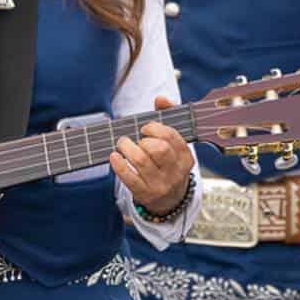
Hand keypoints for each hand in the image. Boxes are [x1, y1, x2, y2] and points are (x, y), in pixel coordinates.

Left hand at [110, 96, 194, 215]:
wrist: (169, 201)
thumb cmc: (167, 164)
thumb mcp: (173, 145)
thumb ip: (167, 117)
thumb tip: (161, 98)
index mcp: (185, 157)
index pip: (172, 137)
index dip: (155, 128)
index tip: (145, 129)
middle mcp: (176, 172)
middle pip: (158, 149)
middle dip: (143, 140)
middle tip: (136, 139)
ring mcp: (160, 185)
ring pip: (141, 161)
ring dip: (127, 148)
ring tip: (122, 144)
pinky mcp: (145, 194)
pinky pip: (129, 177)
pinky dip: (118, 164)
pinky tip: (114, 156)